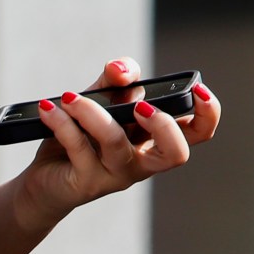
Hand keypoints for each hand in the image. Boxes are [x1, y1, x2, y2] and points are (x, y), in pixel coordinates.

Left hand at [21, 57, 220, 225]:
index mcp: (154, 140)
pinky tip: (49, 109)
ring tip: (70, 97)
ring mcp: (115, 175)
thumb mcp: (99, 102)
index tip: (198, 89)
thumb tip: (123, 71)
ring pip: (116, 142)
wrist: (45, 180)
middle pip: (176, 153)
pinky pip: (78, 147)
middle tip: (140, 106)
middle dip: (164, 125)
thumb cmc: (78, 140)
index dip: (209, 113)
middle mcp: (141, 161)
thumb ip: (115, 79)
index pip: (198, 132)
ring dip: (92, 113)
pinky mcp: (86, 183)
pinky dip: (62, 122)